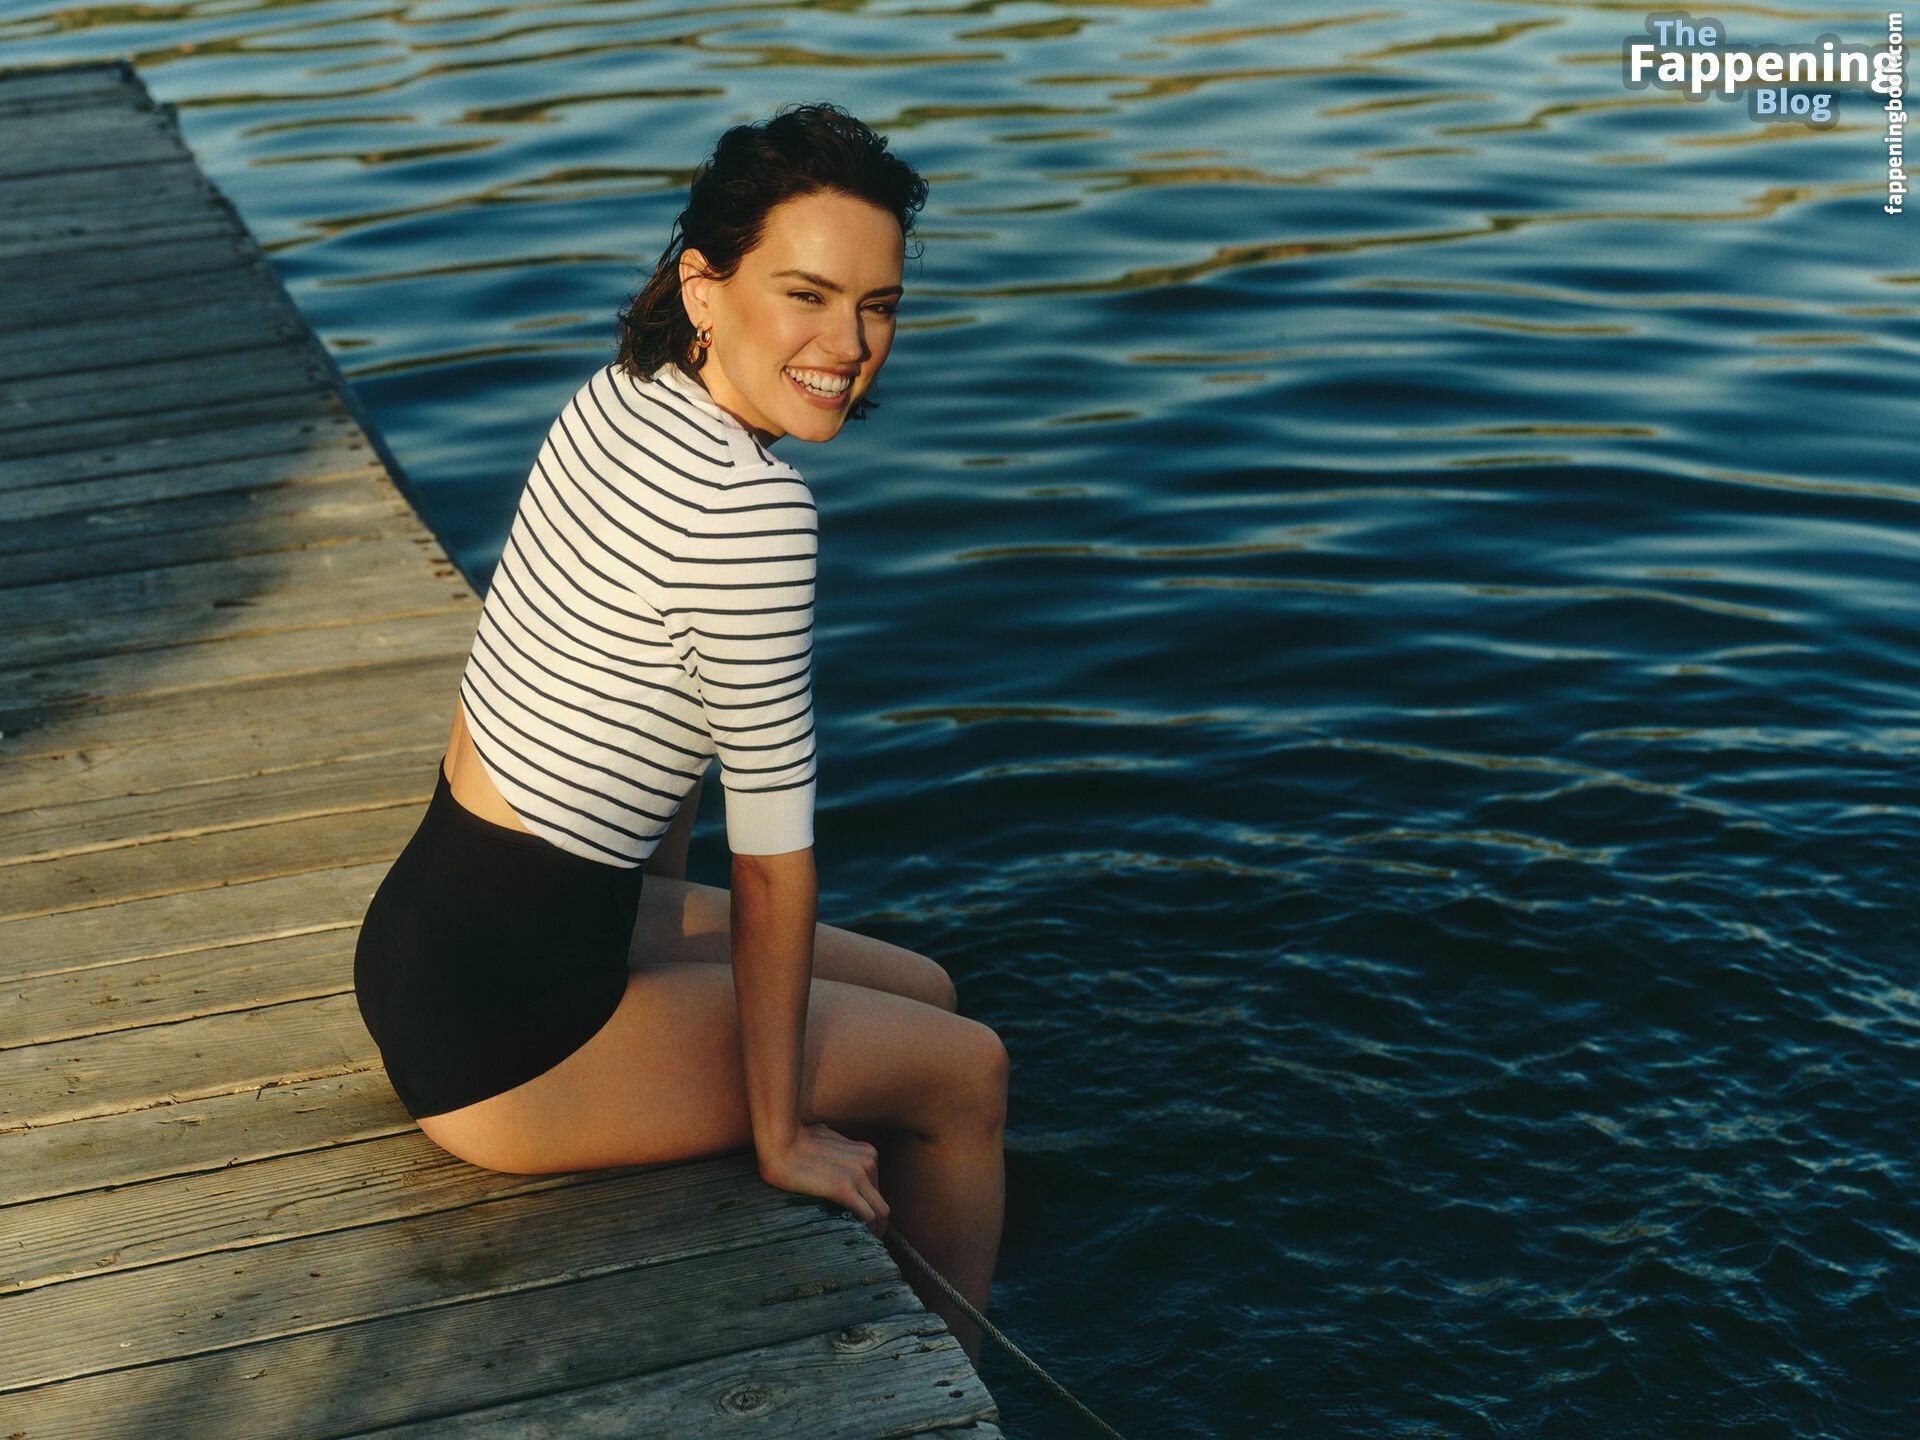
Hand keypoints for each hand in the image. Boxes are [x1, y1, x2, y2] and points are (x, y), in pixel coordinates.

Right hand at [757, 1121, 890, 1237]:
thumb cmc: (796, 1138)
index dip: (870, 1205)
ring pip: (880, 1212)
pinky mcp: (844, 1188)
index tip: (862, 1219)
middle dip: (876, 1221)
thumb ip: (837, 1148)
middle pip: (881, 1201)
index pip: (877, 1187)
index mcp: (866, 1152)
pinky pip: (868, 1216)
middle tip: (865, 1237)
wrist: (780, 1142)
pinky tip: (858, 1239)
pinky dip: (867, 1230)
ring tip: (862, 1242)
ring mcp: (858, 1175)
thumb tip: (829, 1151)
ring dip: (874, 1229)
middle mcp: (868, 1162)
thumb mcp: (827, 1137)